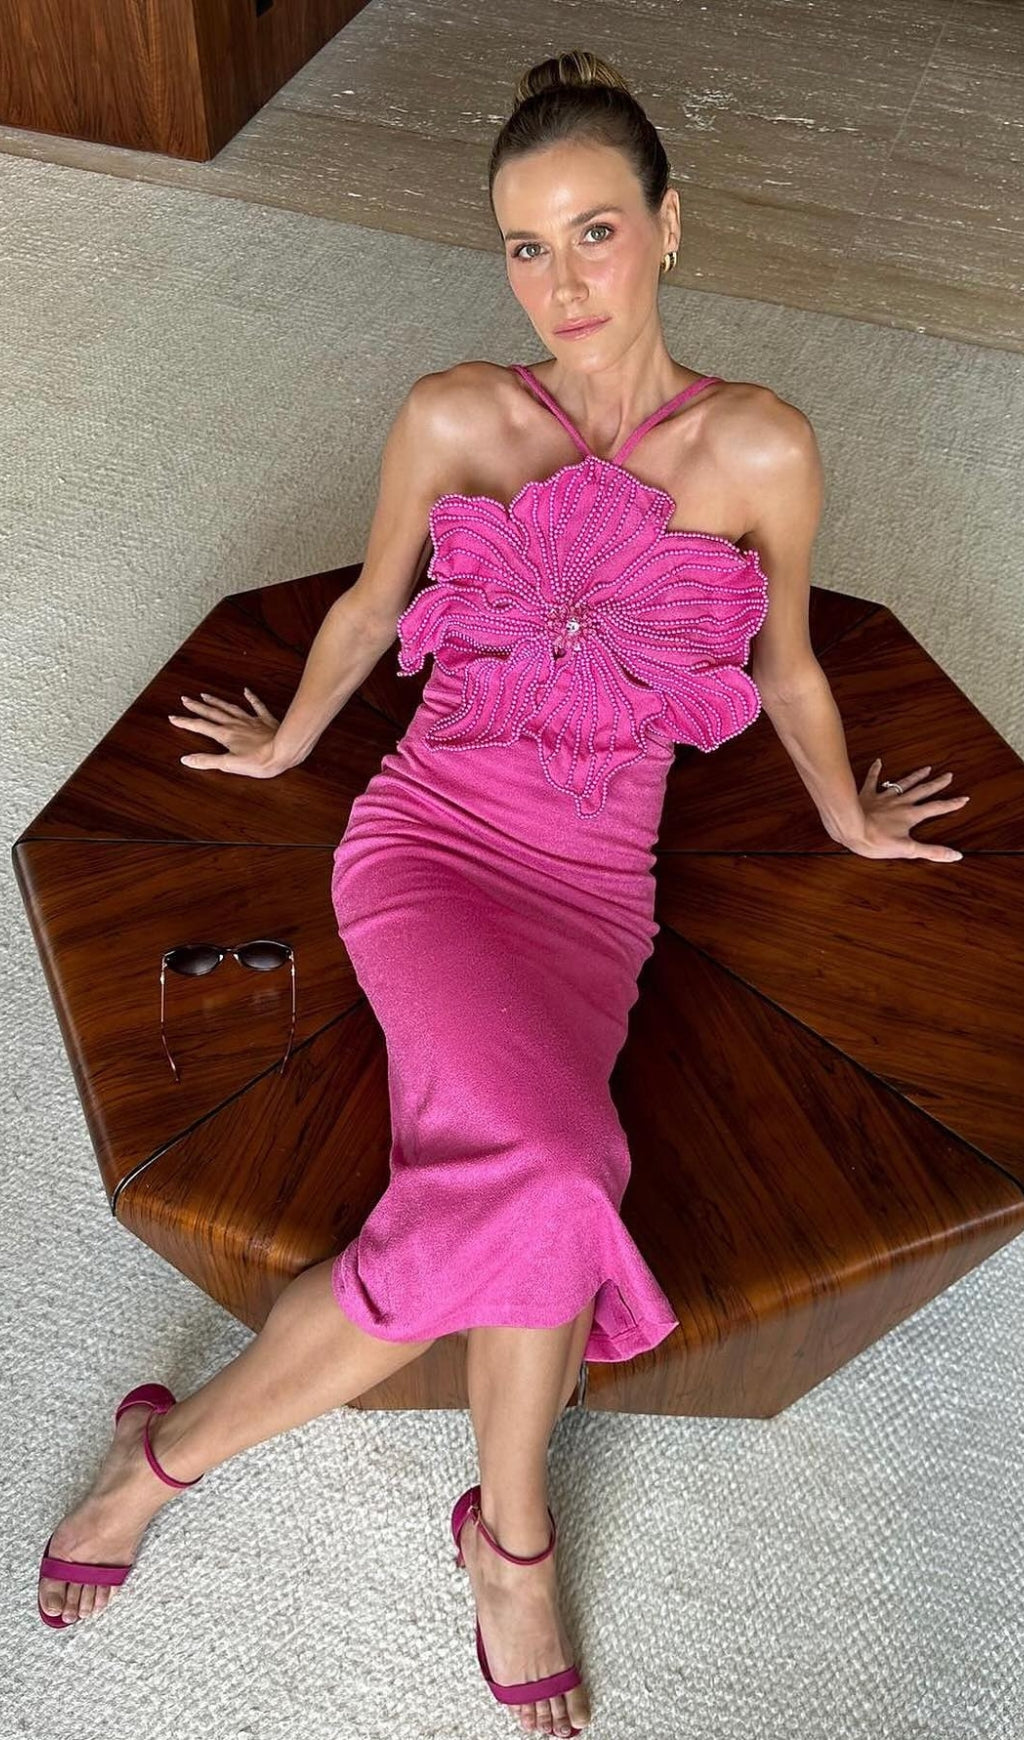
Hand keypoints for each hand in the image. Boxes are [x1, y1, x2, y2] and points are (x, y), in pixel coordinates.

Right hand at [168, 686, 287, 776]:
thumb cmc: (259, 761)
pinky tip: (246, 691)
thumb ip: (207, 761)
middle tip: (185, 699)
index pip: (200, 727)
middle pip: (212, 713)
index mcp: (225, 735)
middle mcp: (235, 724)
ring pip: (229, 707)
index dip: (185, 723)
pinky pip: (256, 706)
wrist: (283, 751)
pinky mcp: (265, 720)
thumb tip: (186, 760)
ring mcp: (250, 720)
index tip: (173, 717)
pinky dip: (251, 698)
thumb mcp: (229, 765)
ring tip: (205, 695)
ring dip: (216, 701)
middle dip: (197, 707)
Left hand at [837, 758, 968, 861]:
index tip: (964, 798)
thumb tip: (956, 855)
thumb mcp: (908, 850)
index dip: (951, 804)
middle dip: (937, 784)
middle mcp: (900, 803)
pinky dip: (875, 771)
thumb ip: (932, 851)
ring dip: (915, 776)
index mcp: (911, 815)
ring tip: (926, 768)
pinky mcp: (868, 795)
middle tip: (949, 775)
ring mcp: (884, 797)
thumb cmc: (876, 841)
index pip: (936, 808)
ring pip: (903, 783)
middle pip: (923, 791)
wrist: (851, 828)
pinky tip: (878, 762)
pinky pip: (872, 780)